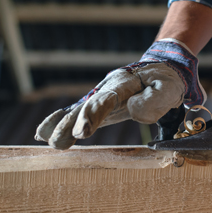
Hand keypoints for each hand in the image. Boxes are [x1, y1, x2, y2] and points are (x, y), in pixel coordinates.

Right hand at [35, 39, 205, 148]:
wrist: (159, 71)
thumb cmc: (164, 82)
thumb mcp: (169, 88)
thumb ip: (154, 99)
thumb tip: (131, 108)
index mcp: (125, 82)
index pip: (107, 98)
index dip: (93, 114)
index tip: (82, 132)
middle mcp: (107, 88)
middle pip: (87, 105)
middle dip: (73, 123)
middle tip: (60, 141)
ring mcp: (100, 96)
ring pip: (78, 110)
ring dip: (63, 125)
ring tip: (49, 141)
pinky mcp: (98, 106)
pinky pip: (77, 113)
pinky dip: (60, 122)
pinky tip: (43, 134)